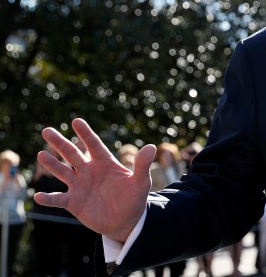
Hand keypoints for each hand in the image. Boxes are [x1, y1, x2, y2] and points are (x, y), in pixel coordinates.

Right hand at [33, 118, 156, 241]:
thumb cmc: (134, 198)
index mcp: (104, 163)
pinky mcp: (73, 202)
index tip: (76, 121)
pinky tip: (38, 196)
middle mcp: (89, 171)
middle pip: (72, 154)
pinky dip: (49, 199)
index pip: (93, 145)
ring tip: (41, 154)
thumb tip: (151, 147)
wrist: (126, 221)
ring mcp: (79, 186)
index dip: (85, 133)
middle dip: (60, 143)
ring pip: (62, 172)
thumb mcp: (141, 182)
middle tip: (46, 131)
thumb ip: (142, 165)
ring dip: (52, 164)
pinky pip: (58, 199)